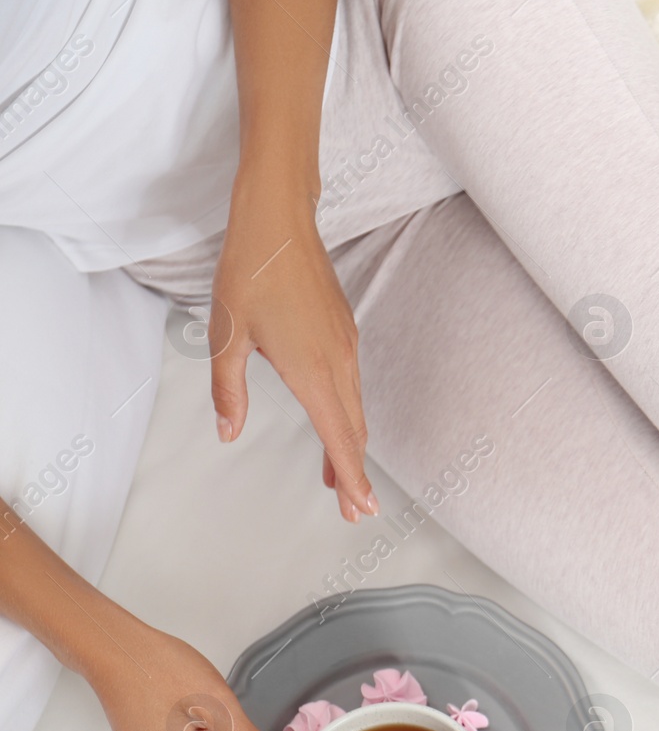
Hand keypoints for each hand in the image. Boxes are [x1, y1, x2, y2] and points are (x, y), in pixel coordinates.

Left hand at [209, 173, 377, 522]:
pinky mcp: (344, 331)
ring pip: (355, 408)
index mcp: (311, 370)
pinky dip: (347, 414)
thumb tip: (228, 432)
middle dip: (354, 473)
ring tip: (339, 479)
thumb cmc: (249, 271)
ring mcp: (346, 346)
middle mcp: (338, 362)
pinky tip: (334, 422)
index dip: (350, 477)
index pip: (338, 437)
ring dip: (350, 445)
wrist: (280, 221)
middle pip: (354, 430)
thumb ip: (228, 390)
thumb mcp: (226, 335)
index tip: (360, 508)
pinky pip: (352, 385)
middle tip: (355, 510)